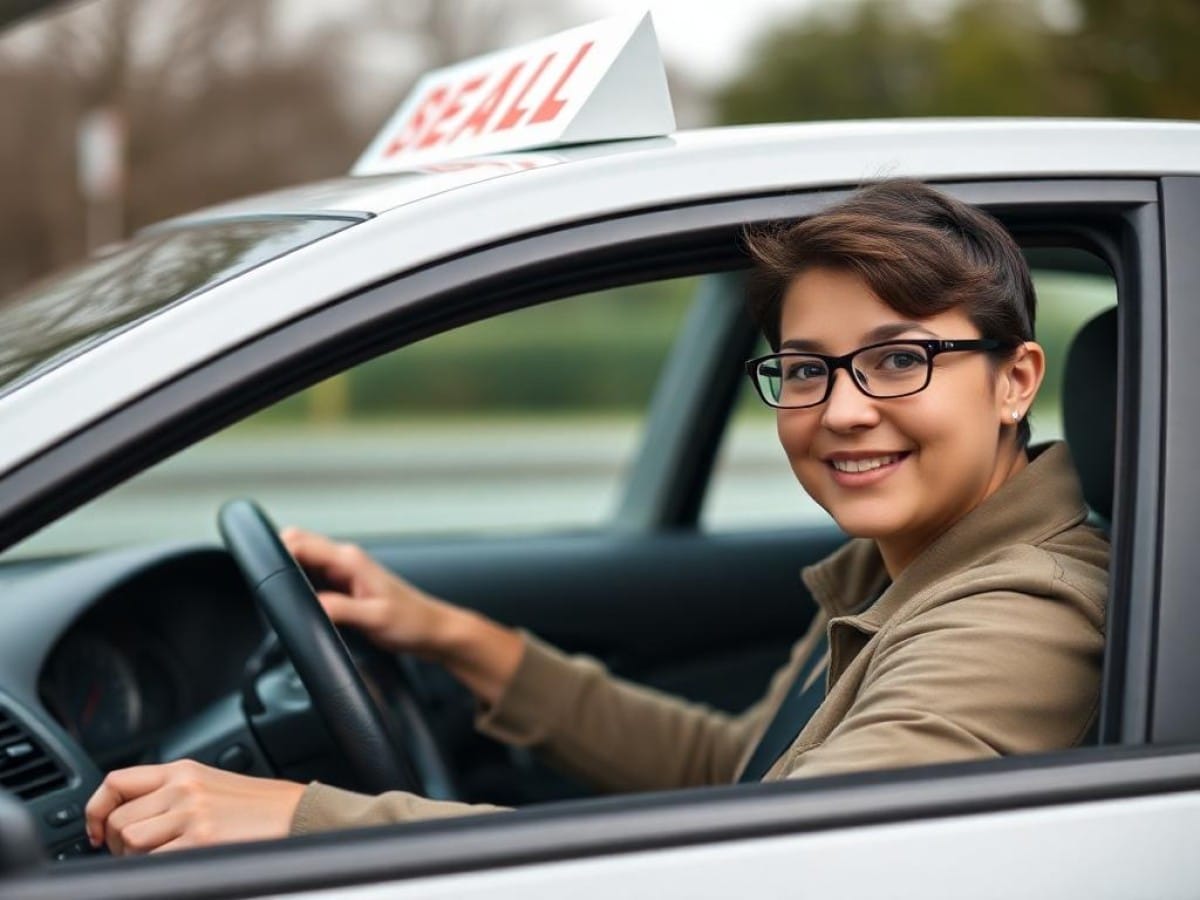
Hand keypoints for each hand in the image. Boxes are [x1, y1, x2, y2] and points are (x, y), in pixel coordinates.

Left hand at [84, 760, 305, 854]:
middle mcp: (183, 788)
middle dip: (116, 846)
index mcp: (183, 770)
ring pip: (129, 841)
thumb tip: (125, 820)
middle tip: (135, 856)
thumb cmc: (258, 807)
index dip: (95, 810)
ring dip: (136, 860)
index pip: (116, 782)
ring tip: (161, 860)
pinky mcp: (200, 842)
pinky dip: (155, 870)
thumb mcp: (209, 784)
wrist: (297, 815)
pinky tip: (177, 866)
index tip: (96, 830)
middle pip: (118, 820)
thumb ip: (170, 793)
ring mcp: (192, 815)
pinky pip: (152, 863)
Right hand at [280, 527, 453, 657]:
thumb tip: (310, 605)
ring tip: (280, 594)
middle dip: (277, 558)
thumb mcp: (375, 618)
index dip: (276, 551)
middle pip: (298, 544)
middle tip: (267, 586)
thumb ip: (340, 609)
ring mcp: (345, 573)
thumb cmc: (413, 622)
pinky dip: (300, 584)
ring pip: (304, 560)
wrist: (434, 632)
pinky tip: (299, 601)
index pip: (300, 541)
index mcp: (350, 560)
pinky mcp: (346, 587)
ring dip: (289, 571)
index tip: (264, 572)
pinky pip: (314, 577)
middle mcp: (346, 561)